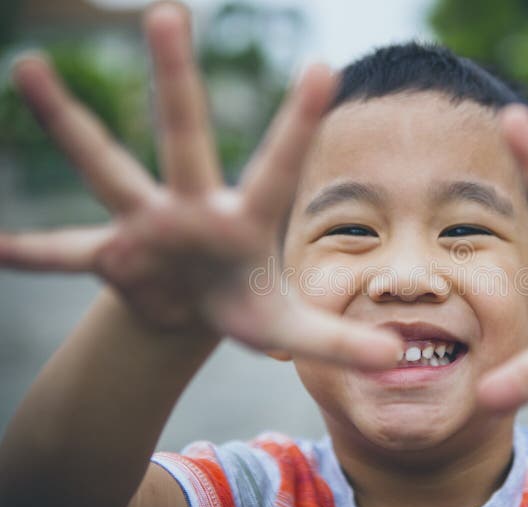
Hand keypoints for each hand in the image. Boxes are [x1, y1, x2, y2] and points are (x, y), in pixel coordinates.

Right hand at [0, 3, 400, 368]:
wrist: (198, 311)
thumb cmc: (249, 306)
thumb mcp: (291, 332)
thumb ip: (340, 341)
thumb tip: (397, 357)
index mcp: (245, 220)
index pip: (278, 165)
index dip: (299, 122)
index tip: (325, 67)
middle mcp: (192, 207)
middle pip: (183, 135)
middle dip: (176, 79)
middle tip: (166, 11)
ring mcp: (147, 226)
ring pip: (106, 168)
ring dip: (70, 124)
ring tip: (31, 68)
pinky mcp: (113, 255)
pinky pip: (63, 253)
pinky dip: (31, 253)